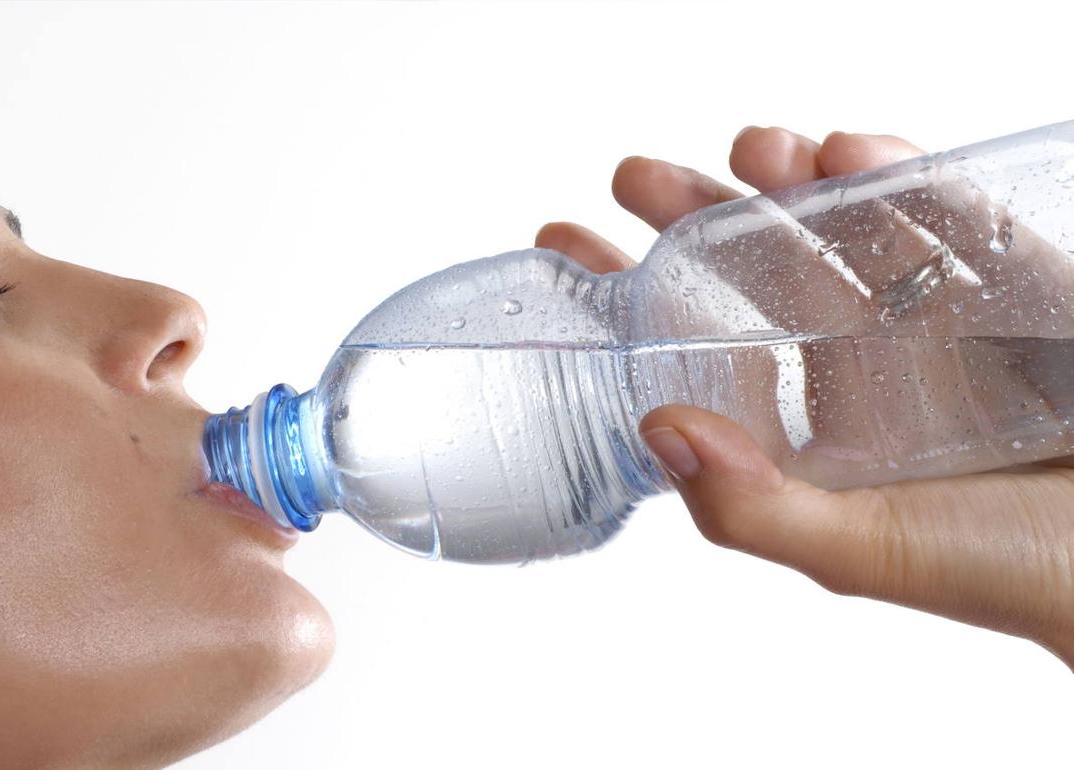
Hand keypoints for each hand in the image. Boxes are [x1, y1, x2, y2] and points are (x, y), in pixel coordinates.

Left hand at [536, 127, 1073, 669]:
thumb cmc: (1010, 570)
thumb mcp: (864, 551)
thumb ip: (754, 507)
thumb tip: (653, 433)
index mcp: (811, 430)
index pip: (703, 350)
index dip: (634, 298)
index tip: (570, 245)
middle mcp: (861, 370)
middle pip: (760, 275)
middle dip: (697, 218)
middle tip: (636, 174)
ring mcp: (936, 321)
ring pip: (847, 232)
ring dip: (792, 183)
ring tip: (755, 148)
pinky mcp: (1012, 285)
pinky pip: (949, 217)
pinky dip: (901, 176)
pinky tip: (851, 152)